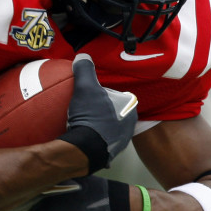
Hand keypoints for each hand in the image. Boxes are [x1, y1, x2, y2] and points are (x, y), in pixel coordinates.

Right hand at [58, 54, 136, 173]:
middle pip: (113, 113)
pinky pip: (100, 144)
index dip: (104, 95)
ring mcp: (120, 141)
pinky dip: (92, 141)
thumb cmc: (91, 115)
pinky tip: (80, 139)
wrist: (87, 148)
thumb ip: (85, 70)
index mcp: (129, 107)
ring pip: (108, 129)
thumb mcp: (85, 88)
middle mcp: (129, 125)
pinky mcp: (109, 154)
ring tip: (81, 125)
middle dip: (102, 112)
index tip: (91, 97)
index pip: (118, 96)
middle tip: (85, 110)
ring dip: (97, 127)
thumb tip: (83, 56)